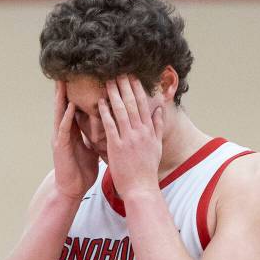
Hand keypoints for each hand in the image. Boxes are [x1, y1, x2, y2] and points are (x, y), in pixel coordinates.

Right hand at [52, 81, 99, 199]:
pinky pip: (64, 130)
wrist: (72, 189)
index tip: (83, 75)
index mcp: (73, 131)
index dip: (77, 92)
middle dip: (65, 89)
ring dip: (60, 98)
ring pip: (60, 114)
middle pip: (64, 105)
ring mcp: (60, 138)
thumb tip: (109, 125)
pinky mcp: (59, 147)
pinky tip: (69, 107)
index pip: (75, 107)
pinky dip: (66, 118)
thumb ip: (96, 135)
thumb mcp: (92, 148)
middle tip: (67, 70)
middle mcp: (64, 131)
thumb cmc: (82, 170)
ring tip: (62, 82)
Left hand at [97, 75, 163, 198]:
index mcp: (149, 131)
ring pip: (122, 111)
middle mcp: (141, 132)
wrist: (141, 188)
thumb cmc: (146, 169)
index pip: (144, 104)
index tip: (132, 75)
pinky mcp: (117, 147)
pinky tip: (101, 102)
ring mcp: (129, 138)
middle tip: (118, 71)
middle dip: (125, 86)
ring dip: (114, 94)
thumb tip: (159, 110)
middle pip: (133, 103)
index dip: (137, 88)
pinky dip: (106, 112)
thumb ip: (158, 127)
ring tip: (108, 81)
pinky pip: (111, 126)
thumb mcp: (156, 146)